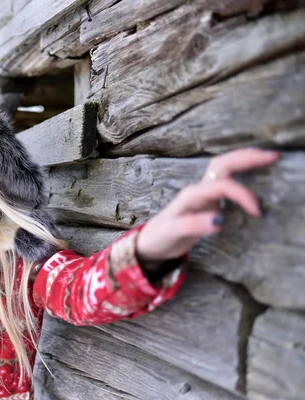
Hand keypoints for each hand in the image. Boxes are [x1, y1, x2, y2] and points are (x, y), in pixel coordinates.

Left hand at [136, 148, 280, 261]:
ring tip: (266, 156)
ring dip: (244, 159)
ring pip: (223, 167)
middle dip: (246, 158)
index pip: (221, 186)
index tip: (257, 211)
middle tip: (272, 156)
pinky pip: (225, 177)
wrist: (151, 242)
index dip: (241, 194)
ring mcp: (203, 192)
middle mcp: (198, 190)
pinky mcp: (207, 199)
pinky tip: (253, 169)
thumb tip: (219, 220)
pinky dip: (240, 169)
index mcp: (191, 195)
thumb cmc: (161, 236)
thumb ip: (193, 225)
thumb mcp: (173, 233)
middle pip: (222, 165)